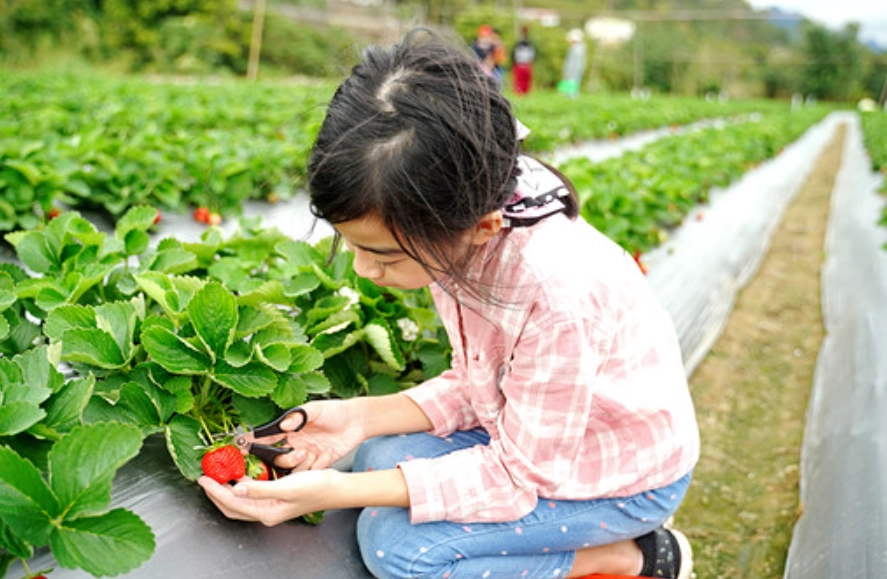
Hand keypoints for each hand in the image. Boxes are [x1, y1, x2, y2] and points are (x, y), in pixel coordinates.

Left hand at [198, 469, 337, 525]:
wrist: (337, 488)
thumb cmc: (316, 488)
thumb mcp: (286, 486)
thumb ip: (260, 489)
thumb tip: (236, 488)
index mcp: (267, 512)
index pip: (232, 502)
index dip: (215, 490)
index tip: (203, 478)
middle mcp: (267, 512)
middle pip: (232, 507)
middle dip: (216, 493)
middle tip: (206, 478)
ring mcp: (272, 506)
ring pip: (241, 501)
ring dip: (228, 489)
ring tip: (219, 475)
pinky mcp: (278, 498)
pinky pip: (252, 494)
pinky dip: (242, 485)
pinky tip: (242, 474)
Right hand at [259, 399, 365, 471]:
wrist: (357, 421)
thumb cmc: (335, 411)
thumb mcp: (316, 409)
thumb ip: (299, 416)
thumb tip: (284, 425)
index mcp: (290, 429)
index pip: (267, 438)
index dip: (254, 444)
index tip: (242, 447)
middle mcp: (295, 443)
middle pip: (278, 459)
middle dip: (285, 458)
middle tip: (300, 451)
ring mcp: (306, 454)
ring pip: (293, 469)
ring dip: (302, 463)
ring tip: (313, 451)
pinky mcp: (319, 463)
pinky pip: (312, 472)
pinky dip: (319, 465)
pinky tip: (328, 453)